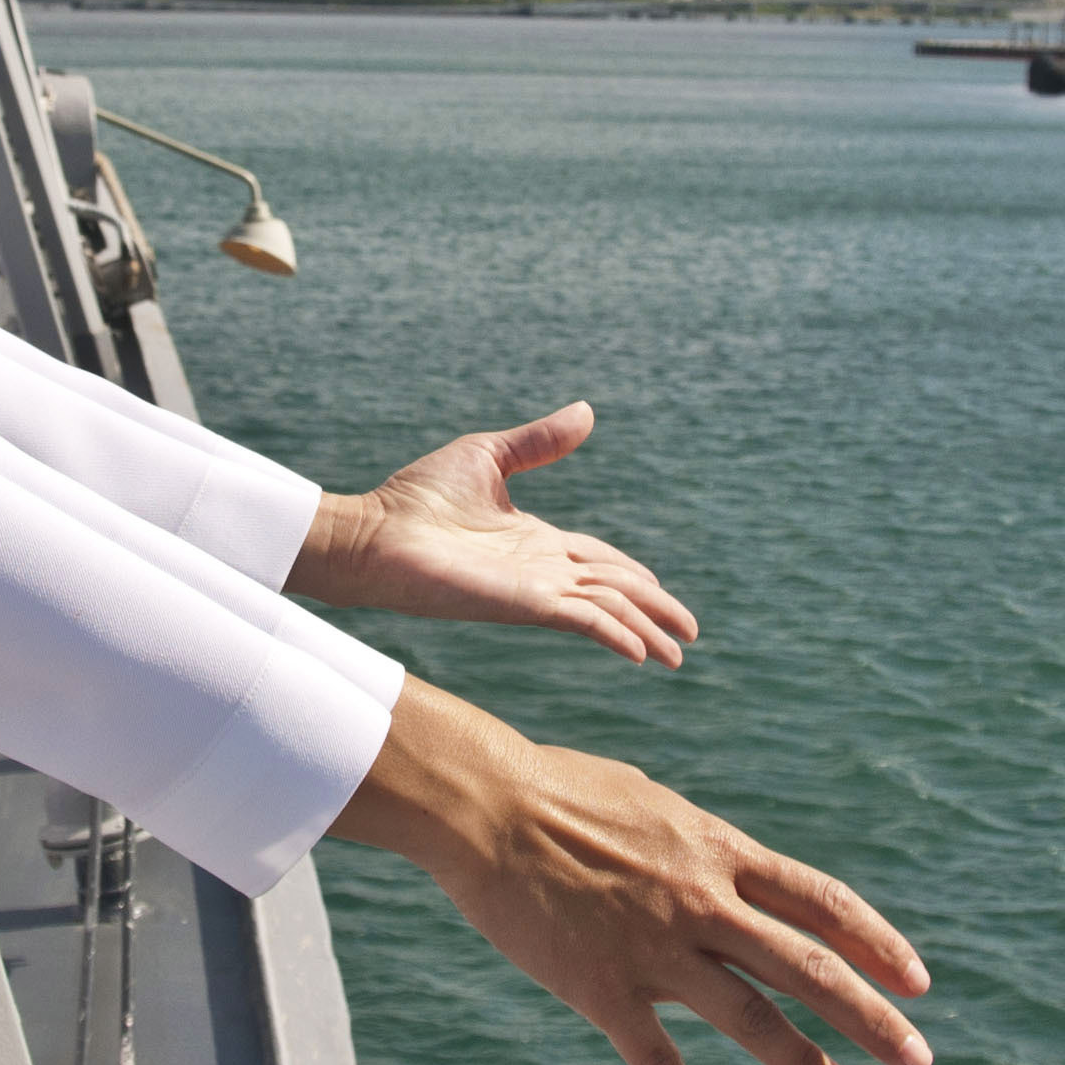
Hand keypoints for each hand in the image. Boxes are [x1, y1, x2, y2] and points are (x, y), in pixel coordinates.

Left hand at [291, 402, 696, 664]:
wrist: (374, 531)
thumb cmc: (416, 498)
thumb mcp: (489, 456)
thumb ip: (538, 442)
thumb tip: (587, 412)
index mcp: (535, 540)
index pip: (598, 560)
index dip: (633, 573)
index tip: (661, 589)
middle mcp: (540, 570)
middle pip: (613, 590)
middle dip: (654, 609)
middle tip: (690, 633)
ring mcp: (533, 590)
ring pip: (606, 609)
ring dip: (645, 629)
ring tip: (678, 652)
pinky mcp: (522, 603)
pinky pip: (581, 620)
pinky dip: (615, 633)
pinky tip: (642, 651)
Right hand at [333, 681, 929, 1064]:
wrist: (486, 805)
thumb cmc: (563, 794)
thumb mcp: (655, 806)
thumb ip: (703, 850)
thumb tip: (738, 872)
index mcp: (719, 852)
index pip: (823, 902)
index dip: (878, 945)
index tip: (918, 982)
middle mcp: (702, 901)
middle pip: (808, 966)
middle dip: (872, 1017)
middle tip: (919, 1059)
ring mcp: (654, 947)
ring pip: (750, 1015)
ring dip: (804, 1060)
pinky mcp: (601, 987)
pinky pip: (655, 1057)